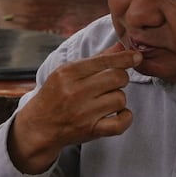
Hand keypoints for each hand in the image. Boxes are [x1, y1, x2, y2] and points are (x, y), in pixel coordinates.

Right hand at [9, 45, 140, 172]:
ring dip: (118, 99)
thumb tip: (122, 46)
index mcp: (68, 73)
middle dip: (120, 79)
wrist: (39, 126)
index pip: (105, 61)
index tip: (137, 57)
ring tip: (105, 101)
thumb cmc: (55, 95)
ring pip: (120, 98)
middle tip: (111, 83)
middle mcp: (75, 92)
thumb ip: (97, 59)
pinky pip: (121, 123)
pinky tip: (119, 114)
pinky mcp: (91, 130)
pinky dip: (125, 117)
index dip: (126, 58)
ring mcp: (83, 113)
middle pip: (117, 78)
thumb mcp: (68, 72)